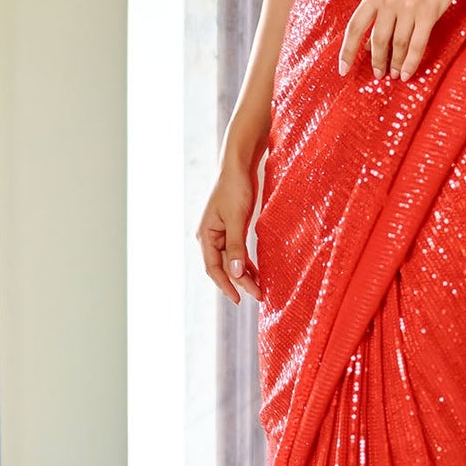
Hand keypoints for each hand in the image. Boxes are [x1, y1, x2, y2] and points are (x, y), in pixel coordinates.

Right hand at [196, 159, 262, 303]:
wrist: (239, 166)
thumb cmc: (235, 189)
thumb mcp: (237, 219)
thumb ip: (236, 246)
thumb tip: (236, 273)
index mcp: (206, 235)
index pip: (214, 268)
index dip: (226, 285)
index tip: (239, 299)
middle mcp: (210, 237)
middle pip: (224, 267)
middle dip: (240, 282)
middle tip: (258, 295)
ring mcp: (220, 234)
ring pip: (231, 261)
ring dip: (244, 274)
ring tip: (260, 288)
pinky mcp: (231, 229)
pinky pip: (237, 252)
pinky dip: (246, 262)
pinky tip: (257, 272)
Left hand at [339, 0, 465, 80]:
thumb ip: (376, 12)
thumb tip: (366, 44)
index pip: (354, 28)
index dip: (347, 52)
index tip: (343, 70)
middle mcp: (388, 1)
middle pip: (377, 40)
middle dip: (377, 62)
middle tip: (379, 75)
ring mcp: (408, 7)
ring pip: (397, 45)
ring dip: (395, 64)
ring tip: (395, 75)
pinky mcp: (427, 13)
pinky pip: (416, 45)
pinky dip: (411, 62)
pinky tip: (408, 73)